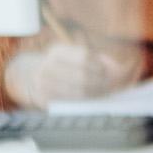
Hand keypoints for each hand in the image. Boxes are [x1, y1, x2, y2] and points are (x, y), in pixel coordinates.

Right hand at [0, 35, 140, 107]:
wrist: (30, 78)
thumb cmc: (61, 66)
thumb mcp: (73, 56)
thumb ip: (96, 59)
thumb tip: (122, 68)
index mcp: (57, 51)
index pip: (85, 56)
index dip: (100, 65)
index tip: (106, 70)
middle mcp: (48, 66)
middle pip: (83, 76)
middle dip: (101, 82)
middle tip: (110, 84)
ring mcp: (44, 84)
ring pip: (79, 91)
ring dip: (96, 93)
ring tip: (103, 91)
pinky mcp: (44, 98)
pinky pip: (70, 101)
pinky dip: (85, 100)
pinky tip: (91, 97)